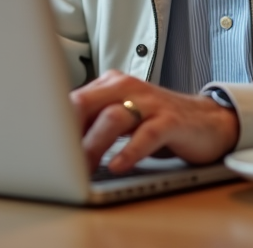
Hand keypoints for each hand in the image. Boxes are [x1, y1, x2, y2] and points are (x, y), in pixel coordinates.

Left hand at [70, 70, 239, 173]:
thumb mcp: (123, 117)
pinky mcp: (171, 121)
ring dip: (94, 145)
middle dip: (69, 133)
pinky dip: (129, 151)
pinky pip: (147, 135)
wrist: (208, 121)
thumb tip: (57, 143)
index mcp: (112, 84)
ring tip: (83, 167)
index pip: (74, 100)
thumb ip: (94, 122)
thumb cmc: (158, 121)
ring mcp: (151, 103)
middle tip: (57, 158)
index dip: (56, 124)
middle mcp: (129, 88)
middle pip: (88, 103)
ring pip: (114, 118)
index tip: (43, 146)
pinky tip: (117, 166)